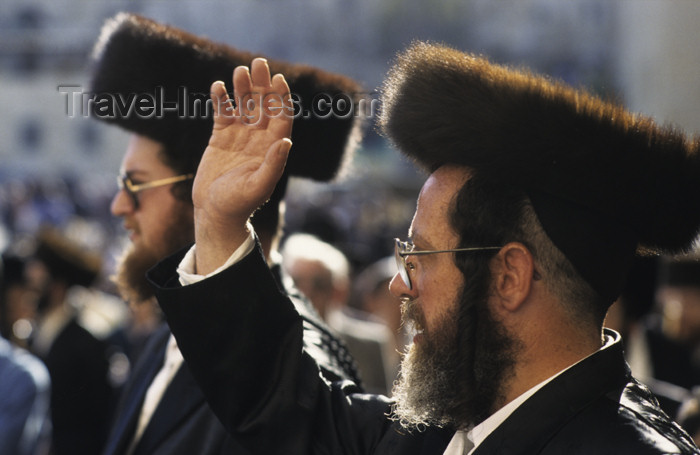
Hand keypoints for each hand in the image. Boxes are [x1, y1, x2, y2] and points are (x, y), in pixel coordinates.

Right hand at [193, 58, 292, 273]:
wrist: (214, 213)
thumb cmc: (239, 204)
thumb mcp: (258, 186)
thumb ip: (273, 164)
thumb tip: (286, 140)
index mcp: (272, 149)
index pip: (281, 117)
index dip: (282, 98)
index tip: (279, 80)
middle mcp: (258, 139)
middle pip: (263, 106)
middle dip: (262, 85)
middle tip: (259, 63)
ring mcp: (239, 137)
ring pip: (243, 106)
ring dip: (242, 88)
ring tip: (239, 70)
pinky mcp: (220, 138)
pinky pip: (222, 113)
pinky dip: (221, 100)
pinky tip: (218, 86)